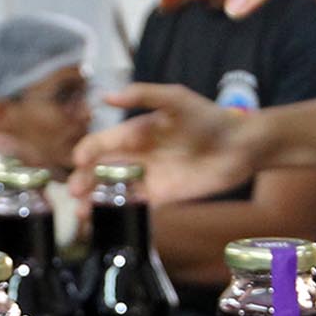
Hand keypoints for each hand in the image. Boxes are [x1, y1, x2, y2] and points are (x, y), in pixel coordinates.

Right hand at [69, 83, 261, 204]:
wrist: (240, 146)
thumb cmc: (208, 117)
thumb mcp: (175, 99)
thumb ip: (142, 95)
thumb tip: (106, 95)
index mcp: (134, 132)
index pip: (100, 143)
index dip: (86, 152)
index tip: (79, 162)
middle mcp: (136, 155)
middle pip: (100, 170)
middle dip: (84, 180)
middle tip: (74, 192)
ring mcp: (148, 177)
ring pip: (112, 190)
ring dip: (95, 200)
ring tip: (82, 212)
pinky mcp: (163, 197)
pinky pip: (134, 206)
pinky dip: (117, 213)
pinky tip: (103, 220)